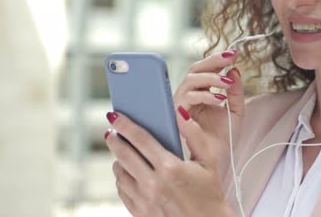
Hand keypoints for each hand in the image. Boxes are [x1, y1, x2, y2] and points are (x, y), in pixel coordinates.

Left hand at [105, 111, 235, 216]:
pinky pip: (121, 190)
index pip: (140, 139)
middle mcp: (153, 184)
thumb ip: (194, 134)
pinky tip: (129, 172)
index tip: (115, 115)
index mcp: (170, 168)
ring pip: (119, 172)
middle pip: (123, 154)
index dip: (125, 125)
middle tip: (111, 131)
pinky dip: (122, 178)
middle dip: (114, 139)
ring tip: (123, 152)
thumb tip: (179, 112)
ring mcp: (144, 200)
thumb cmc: (209, 192)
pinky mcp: (139, 212)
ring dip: (118, 159)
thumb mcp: (208, 160)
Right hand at [173, 50, 244, 166]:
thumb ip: (236, 92)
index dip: (218, 59)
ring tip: (227, 83)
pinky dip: (204, 95)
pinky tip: (219, 98)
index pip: (206, 69)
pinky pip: (187, 98)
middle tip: (230, 58)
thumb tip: (235, 70)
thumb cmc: (221, 139)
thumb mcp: (235, 112)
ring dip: (210, 78)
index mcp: (201, 93)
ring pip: (190, 80)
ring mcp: (180, 104)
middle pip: (195, 69)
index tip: (234, 53)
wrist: (214, 161)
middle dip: (213, 61)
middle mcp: (188, 95)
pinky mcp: (176, 114)